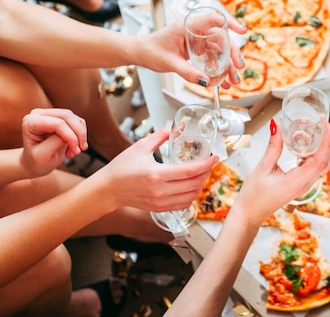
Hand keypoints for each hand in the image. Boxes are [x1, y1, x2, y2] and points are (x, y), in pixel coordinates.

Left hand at [20, 108, 87, 176]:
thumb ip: (54, 143)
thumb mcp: (42, 156)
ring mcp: (51, 114)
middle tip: (80, 150)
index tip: (76, 151)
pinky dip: (81, 135)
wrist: (35, 162)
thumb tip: (70, 135)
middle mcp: (40, 114)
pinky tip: (74, 146)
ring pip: (75, 119)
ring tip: (75, 151)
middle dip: (78, 134)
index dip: (70, 136)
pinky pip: (78, 122)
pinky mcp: (62, 118)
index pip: (56, 123)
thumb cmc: (35, 161)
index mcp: (30, 122)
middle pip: (67, 116)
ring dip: (80, 135)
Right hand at [94, 128, 218, 211]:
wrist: (108, 190)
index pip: (190, 171)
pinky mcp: (159, 209)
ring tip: (201, 174)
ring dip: (200, 185)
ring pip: (191, 196)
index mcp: (156, 174)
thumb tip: (176, 128)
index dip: (206, 164)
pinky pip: (183, 204)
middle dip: (206, 173)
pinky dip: (191, 195)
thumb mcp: (140, 147)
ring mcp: (160, 202)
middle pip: (194, 184)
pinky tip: (191, 186)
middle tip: (208, 163)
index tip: (215, 157)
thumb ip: (160, 136)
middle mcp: (160, 191)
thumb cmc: (121, 168)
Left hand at [140, 15, 245, 87]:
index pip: (214, 19)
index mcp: (188, 25)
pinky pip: (212, 57)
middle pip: (221, 38)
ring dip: (228, 65)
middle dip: (232, 54)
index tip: (242, 31)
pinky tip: (223, 81)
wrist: (140, 53)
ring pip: (219, 50)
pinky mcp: (196, 49)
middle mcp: (195, 30)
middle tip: (239, 68)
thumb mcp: (169, 63)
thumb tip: (205, 81)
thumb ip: (187, 72)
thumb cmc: (150, 51)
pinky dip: (219, 68)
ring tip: (234, 80)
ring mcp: (197, 40)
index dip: (230, 24)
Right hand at [233, 120, 329, 222]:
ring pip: (323, 164)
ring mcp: (305, 184)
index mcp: (297, 182)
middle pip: (327, 162)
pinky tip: (310, 142)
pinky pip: (315, 166)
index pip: (320, 161)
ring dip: (324, 147)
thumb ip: (273, 147)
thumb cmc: (254, 195)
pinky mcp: (302, 182)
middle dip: (329, 142)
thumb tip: (278, 126)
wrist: (251, 212)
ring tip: (319, 130)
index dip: (328, 143)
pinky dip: (317, 153)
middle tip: (325, 124)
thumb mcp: (262, 168)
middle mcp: (305, 184)